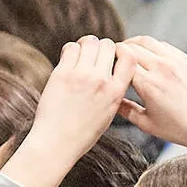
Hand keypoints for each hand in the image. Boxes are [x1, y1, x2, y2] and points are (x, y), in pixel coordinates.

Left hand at [5, 36, 138, 186]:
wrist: (56, 144)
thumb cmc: (81, 133)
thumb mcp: (108, 114)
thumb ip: (113, 91)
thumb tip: (112, 70)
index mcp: (116, 92)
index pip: (130, 57)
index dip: (121, 52)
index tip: (112, 57)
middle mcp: (101, 81)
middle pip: (107, 45)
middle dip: (101, 47)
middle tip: (92, 56)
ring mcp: (81, 76)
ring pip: (89, 42)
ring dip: (85, 46)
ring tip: (79, 56)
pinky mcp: (62, 74)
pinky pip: (70, 47)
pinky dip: (70, 50)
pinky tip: (68, 61)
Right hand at [116, 38, 186, 156]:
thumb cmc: (178, 128)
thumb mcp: (146, 123)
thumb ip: (125, 110)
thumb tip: (109, 101)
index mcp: (148, 85)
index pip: (121, 61)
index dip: (109, 61)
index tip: (104, 64)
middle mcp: (161, 69)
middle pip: (131, 47)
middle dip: (118, 50)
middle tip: (112, 56)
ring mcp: (175, 61)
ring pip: (146, 41)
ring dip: (133, 44)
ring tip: (127, 51)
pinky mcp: (185, 59)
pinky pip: (163, 45)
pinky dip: (151, 47)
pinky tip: (147, 55)